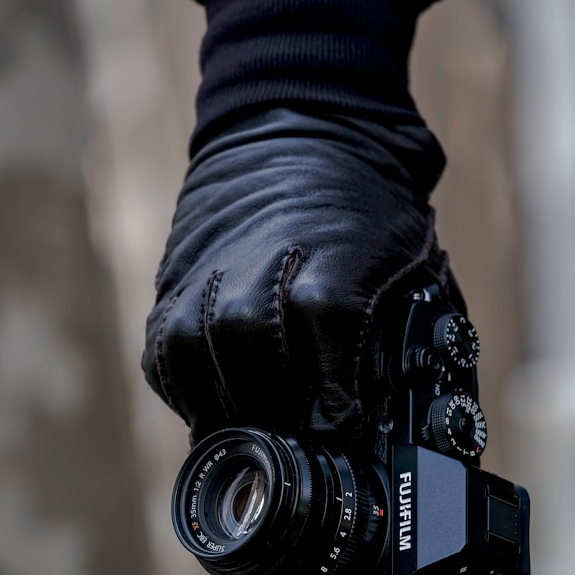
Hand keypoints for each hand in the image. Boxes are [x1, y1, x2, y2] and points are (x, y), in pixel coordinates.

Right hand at [142, 109, 462, 444]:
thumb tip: (408, 409)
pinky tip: (211, 404)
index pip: (328, 387)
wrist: (306, 129)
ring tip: (252, 435)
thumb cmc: (367, 210)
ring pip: (202, 377)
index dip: (335, 420)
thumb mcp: (411, 267)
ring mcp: (207, 287)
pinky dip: (185, 391)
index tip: (343, 438)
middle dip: (279, 424)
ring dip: (228, 413)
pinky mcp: (171, 287)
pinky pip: (164, 361)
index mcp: (329, 283)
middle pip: (258, 386)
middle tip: (297, 445)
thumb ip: (405, 337)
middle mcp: (257, 284)